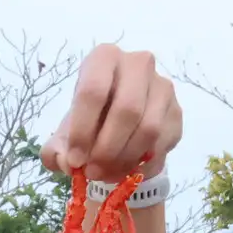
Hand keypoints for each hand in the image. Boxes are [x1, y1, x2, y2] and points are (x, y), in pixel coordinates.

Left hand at [44, 45, 182, 180]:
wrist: (121, 125)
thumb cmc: (91, 122)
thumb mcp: (65, 134)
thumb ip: (55, 150)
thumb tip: (64, 162)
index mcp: (104, 58)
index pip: (92, 91)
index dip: (82, 131)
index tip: (74, 160)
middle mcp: (138, 63)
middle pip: (126, 110)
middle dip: (106, 149)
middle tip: (92, 172)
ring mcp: (163, 86)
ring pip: (148, 129)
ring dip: (125, 159)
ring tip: (107, 173)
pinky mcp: (177, 111)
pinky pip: (162, 143)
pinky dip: (142, 164)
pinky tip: (126, 170)